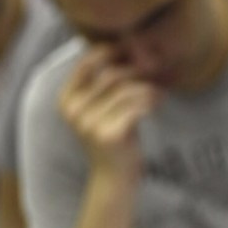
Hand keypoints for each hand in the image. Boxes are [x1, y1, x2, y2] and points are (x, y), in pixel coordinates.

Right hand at [59, 46, 160, 181]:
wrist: (115, 178)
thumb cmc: (114, 138)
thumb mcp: (102, 109)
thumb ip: (106, 86)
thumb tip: (129, 52)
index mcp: (67, 100)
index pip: (85, 64)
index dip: (109, 51)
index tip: (132, 49)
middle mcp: (74, 111)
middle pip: (110, 75)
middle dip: (136, 70)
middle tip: (155, 71)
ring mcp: (89, 124)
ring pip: (126, 91)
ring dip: (148, 87)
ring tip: (160, 91)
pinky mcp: (109, 135)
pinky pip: (136, 108)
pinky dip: (151, 101)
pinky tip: (159, 102)